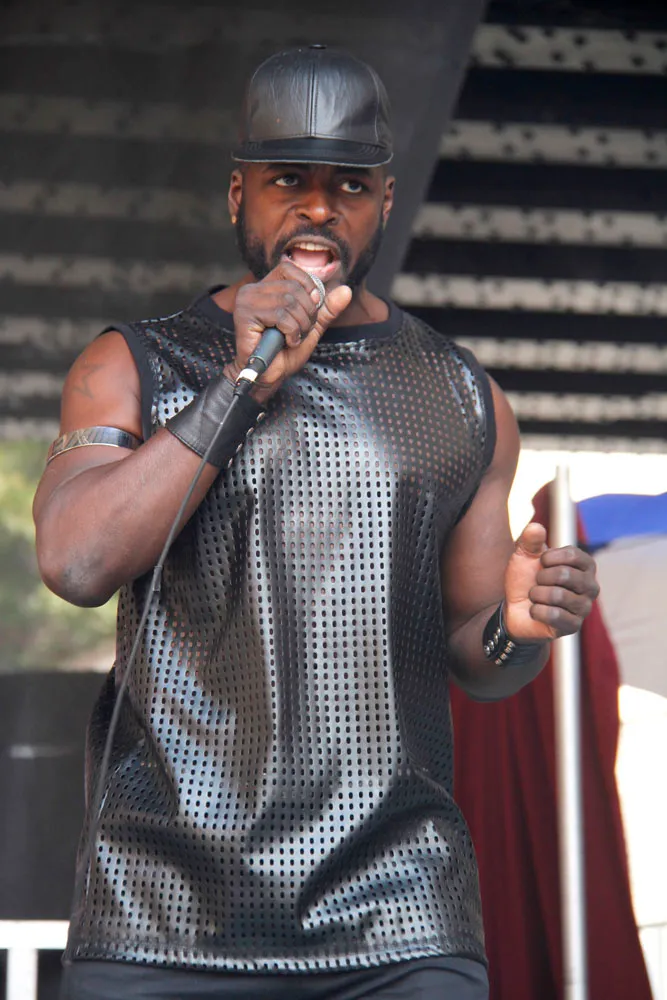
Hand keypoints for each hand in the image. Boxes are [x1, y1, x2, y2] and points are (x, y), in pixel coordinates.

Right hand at [225, 260, 351, 403]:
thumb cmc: (284, 352)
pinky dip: (291, 333)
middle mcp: (253, 290)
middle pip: (294, 288)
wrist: (268, 376)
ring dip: (300, 326)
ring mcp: (247, 301)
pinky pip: (281, 317)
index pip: (289, 268)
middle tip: (300, 331)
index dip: (306, 286)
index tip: (310, 309)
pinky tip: (285, 342)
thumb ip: (327, 308)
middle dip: (306, 314)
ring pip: (289, 303)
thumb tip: (346, 290)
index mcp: (266, 287)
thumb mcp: (311, 326)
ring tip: (292, 338)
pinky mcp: (245, 316)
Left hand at [503, 522, 598, 642]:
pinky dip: (535, 611)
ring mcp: (584, 607)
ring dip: (536, 595)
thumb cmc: (525, 579)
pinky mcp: (574, 626)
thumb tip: (535, 527)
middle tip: (537, 583)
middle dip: (541, 577)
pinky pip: (552, 615)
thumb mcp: (524, 555)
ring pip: (557, 596)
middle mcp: (591, 586)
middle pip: (565, 575)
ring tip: (536, 597)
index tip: (541, 562)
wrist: (514, 609)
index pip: (573, 554)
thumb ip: (530, 540)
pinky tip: (535, 611)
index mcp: (584, 565)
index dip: (549, 557)